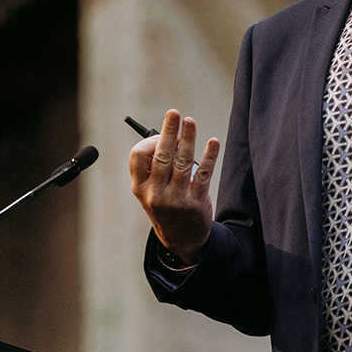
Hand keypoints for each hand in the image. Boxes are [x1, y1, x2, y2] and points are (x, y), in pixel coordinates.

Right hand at [128, 110, 219, 264]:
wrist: (181, 239)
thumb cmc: (166, 205)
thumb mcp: (150, 191)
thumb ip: (154, 167)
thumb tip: (168, 134)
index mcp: (140, 188)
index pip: (138, 157)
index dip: (150, 141)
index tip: (162, 135)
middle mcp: (155, 194)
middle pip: (161, 155)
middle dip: (168, 132)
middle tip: (174, 113)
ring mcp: (176, 199)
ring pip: (183, 162)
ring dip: (188, 138)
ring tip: (190, 122)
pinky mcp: (196, 202)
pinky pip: (203, 174)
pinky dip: (209, 156)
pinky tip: (213, 142)